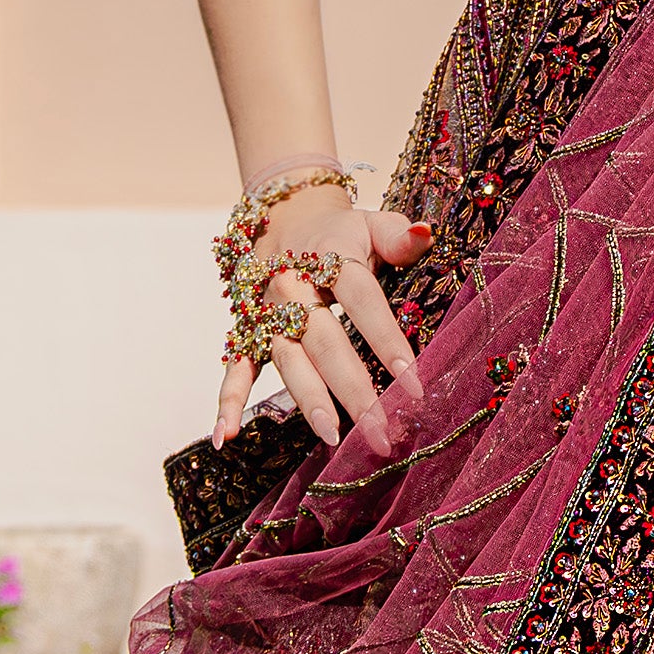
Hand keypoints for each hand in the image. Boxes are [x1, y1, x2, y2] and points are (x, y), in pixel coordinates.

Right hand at [218, 181, 431, 455]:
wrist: (283, 217)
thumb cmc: (340, 232)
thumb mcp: (373, 223)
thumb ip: (399, 235)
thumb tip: (426, 234)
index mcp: (328, 256)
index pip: (361, 301)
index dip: (386, 340)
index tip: (413, 384)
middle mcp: (292, 286)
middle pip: (324, 341)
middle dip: (353, 388)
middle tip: (379, 429)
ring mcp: (267, 311)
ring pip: (287, 359)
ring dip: (308, 399)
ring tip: (332, 436)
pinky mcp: (248, 330)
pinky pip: (237, 367)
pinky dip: (229, 401)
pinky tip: (228, 436)